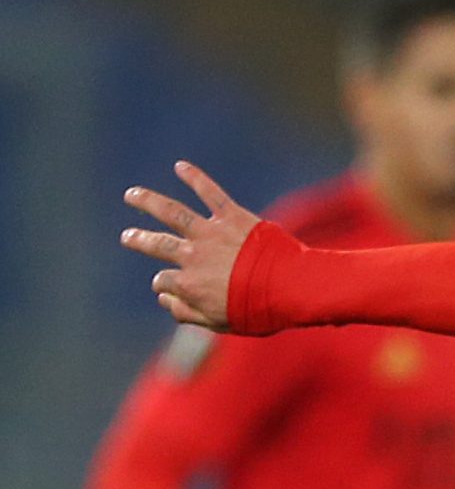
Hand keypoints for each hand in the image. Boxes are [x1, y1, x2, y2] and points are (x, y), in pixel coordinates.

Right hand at [120, 162, 260, 330]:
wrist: (291, 288)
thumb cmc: (259, 311)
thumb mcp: (220, 323)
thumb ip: (188, 313)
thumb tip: (164, 300)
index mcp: (189, 284)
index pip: (164, 282)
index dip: (166, 286)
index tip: (172, 286)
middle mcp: (193, 255)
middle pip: (157, 244)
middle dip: (139, 240)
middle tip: (127, 236)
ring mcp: (210, 233)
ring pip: (171, 212)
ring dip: (148, 201)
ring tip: (132, 194)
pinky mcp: (232, 216)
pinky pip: (210, 192)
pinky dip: (195, 177)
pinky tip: (180, 165)